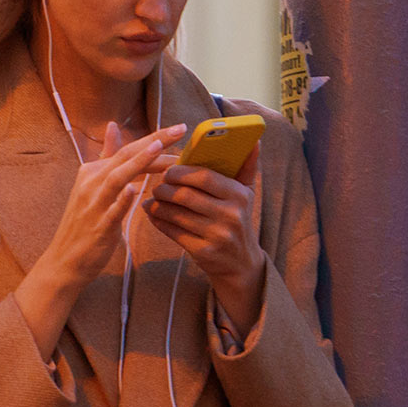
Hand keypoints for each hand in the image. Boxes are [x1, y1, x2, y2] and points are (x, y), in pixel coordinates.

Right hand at [15, 122, 185, 359]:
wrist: (65, 260)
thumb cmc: (85, 221)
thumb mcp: (93, 185)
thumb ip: (106, 156)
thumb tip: (112, 125)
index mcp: (92, 171)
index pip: (128, 150)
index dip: (154, 138)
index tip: (179, 128)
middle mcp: (92, 182)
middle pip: (126, 157)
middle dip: (154, 141)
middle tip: (180, 129)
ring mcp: (94, 204)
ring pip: (118, 178)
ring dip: (138, 162)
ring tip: (159, 148)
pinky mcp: (98, 226)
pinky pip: (111, 211)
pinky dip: (122, 200)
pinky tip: (134, 190)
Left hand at [146, 147, 266, 335]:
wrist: (241, 265)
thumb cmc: (239, 221)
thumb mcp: (246, 195)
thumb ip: (247, 167)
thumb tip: (254, 141)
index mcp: (239, 196)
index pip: (204, 177)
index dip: (181, 172)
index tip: (169, 170)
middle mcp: (230, 216)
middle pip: (186, 195)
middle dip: (165, 188)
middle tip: (157, 185)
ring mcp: (216, 235)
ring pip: (176, 213)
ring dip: (158, 204)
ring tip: (152, 198)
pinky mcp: (202, 252)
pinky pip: (172, 231)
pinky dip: (158, 220)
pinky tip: (152, 213)